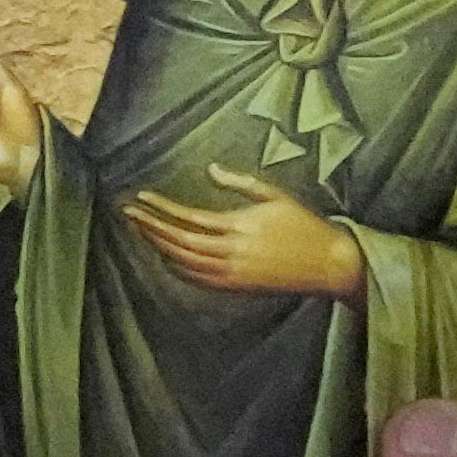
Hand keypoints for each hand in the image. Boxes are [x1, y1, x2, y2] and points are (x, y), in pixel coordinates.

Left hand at [135, 179, 365, 300]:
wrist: (326, 264)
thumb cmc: (303, 225)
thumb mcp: (276, 196)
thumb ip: (241, 183)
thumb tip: (211, 169)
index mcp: (240, 225)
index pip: (189, 218)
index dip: (161, 209)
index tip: (142, 198)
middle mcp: (232, 252)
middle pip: (178, 242)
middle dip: (150, 227)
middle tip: (129, 214)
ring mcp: (232, 273)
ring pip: (184, 263)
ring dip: (158, 247)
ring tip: (141, 231)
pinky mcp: (236, 287)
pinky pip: (197, 279)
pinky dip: (176, 268)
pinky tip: (165, 255)